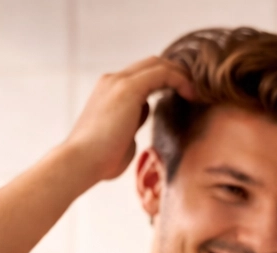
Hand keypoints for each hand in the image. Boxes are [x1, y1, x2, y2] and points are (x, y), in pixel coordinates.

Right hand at [62, 57, 194, 182]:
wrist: (79, 163)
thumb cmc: (97, 161)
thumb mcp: (119, 138)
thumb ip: (130, 124)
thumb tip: (139, 120)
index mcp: (108, 91)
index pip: (141, 75)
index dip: (164, 80)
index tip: (182, 95)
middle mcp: (112, 81)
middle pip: (151, 64)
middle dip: (175, 74)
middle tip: (194, 90)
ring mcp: (118, 82)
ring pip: (157, 64)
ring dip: (180, 75)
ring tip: (197, 92)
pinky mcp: (128, 88)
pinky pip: (162, 73)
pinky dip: (180, 80)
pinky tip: (192, 94)